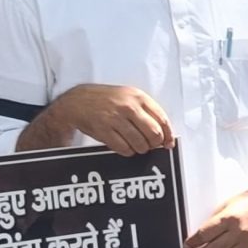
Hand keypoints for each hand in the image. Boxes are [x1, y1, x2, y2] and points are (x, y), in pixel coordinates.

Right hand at [38, 84, 173, 155]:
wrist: (78, 100)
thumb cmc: (107, 99)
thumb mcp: (129, 96)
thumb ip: (147, 111)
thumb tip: (164, 132)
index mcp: (138, 97)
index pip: (162, 119)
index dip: (168, 135)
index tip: (169, 143)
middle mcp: (129, 107)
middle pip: (153, 134)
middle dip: (155, 144)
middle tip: (151, 145)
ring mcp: (116, 119)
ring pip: (140, 144)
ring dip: (141, 149)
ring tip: (137, 146)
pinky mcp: (104, 131)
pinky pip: (124, 149)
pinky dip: (128, 151)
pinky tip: (126, 147)